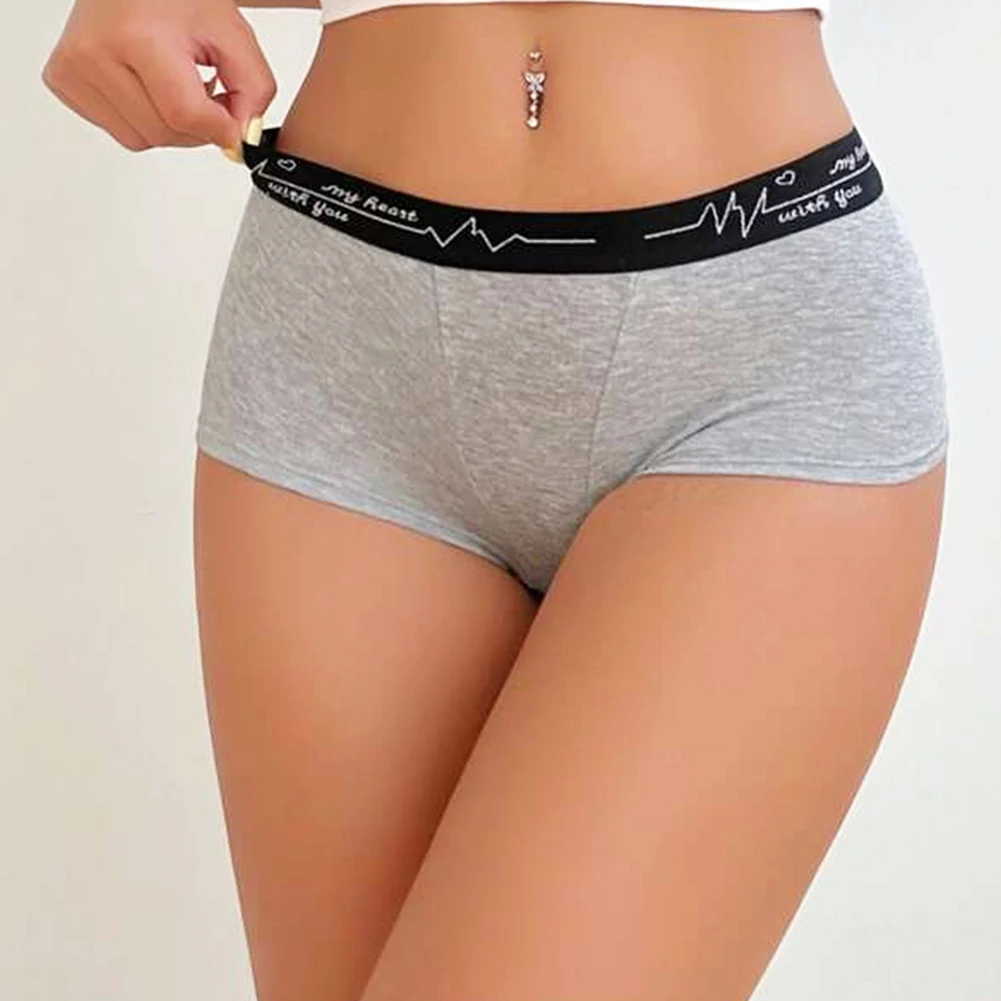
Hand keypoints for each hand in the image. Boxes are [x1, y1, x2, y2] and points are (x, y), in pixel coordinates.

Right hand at [40, 0, 275, 156]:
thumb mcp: (231, 33)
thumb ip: (253, 89)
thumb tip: (240, 139)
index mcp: (136, 35)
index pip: (185, 114)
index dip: (219, 126)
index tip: (231, 119)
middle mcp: (94, 52)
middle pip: (164, 133)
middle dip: (195, 126)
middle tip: (201, 90)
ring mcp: (72, 68)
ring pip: (142, 139)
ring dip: (169, 125)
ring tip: (171, 82)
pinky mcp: (62, 80)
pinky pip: (119, 131)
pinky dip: (142, 119)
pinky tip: (145, 84)